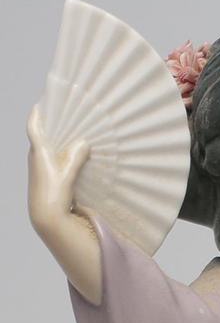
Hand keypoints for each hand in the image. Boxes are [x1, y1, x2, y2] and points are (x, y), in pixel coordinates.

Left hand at [27, 106, 88, 232]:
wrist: (46, 218)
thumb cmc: (53, 195)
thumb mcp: (67, 175)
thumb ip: (75, 157)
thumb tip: (83, 143)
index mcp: (38, 153)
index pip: (33, 128)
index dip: (36, 115)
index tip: (40, 105)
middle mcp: (36, 159)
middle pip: (41, 137)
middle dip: (50, 128)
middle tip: (64, 119)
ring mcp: (40, 170)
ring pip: (48, 150)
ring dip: (58, 144)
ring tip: (72, 138)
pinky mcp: (46, 180)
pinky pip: (53, 162)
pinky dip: (61, 157)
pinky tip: (72, 160)